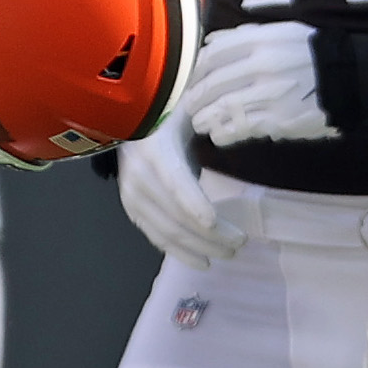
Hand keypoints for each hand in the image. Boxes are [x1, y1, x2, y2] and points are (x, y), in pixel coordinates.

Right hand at [115, 113, 240, 262]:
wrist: (128, 119)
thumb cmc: (167, 111)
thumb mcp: (188, 109)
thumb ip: (211, 120)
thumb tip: (238, 125)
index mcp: (155, 152)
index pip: (175, 185)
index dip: (194, 206)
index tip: (215, 224)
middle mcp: (139, 179)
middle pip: (176, 217)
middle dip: (209, 235)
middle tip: (240, 242)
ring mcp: (132, 197)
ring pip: (166, 233)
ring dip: (198, 248)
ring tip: (227, 253)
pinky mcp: (131, 208)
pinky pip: (155, 235)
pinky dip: (178, 250)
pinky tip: (200, 259)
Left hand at [182, 20, 333, 146]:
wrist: (351, 79)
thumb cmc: (314, 55)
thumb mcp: (283, 33)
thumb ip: (245, 36)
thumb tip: (210, 41)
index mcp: (262, 41)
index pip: (214, 54)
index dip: (197, 70)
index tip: (193, 79)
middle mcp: (262, 65)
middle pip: (213, 83)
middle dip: (196, 97)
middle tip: (191, 105)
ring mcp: (269, 93)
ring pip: (220, 108)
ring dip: (204, 118)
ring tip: (200, 122)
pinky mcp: (277, 119)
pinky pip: (239, 128)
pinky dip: (222, 133)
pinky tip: (218, 136)